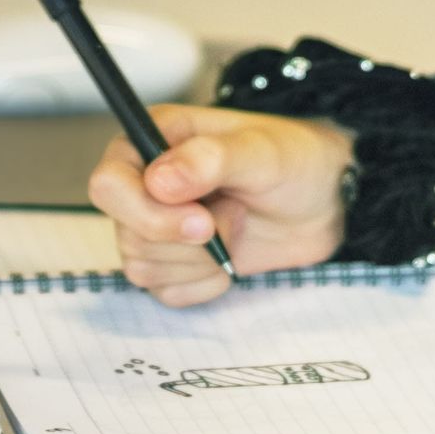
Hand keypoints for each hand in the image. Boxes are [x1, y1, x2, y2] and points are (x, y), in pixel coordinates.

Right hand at [90, 104, 351, 302]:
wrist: (326, 201)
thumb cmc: (293, 160)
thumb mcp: (261, 151)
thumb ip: (210, 159)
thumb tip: (159, 181)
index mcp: (151, 141)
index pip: (108, 184)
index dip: (145, 211)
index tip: (200, 221)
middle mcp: (143, 184)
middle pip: (127, 233)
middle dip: (185, 240)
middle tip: (234, 217)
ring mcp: (154, 226)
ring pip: (144, 267)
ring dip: (201, 259)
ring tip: (237, 224)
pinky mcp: (173, 264)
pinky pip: (167, 292)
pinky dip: (206, 283)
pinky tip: (232, 256)